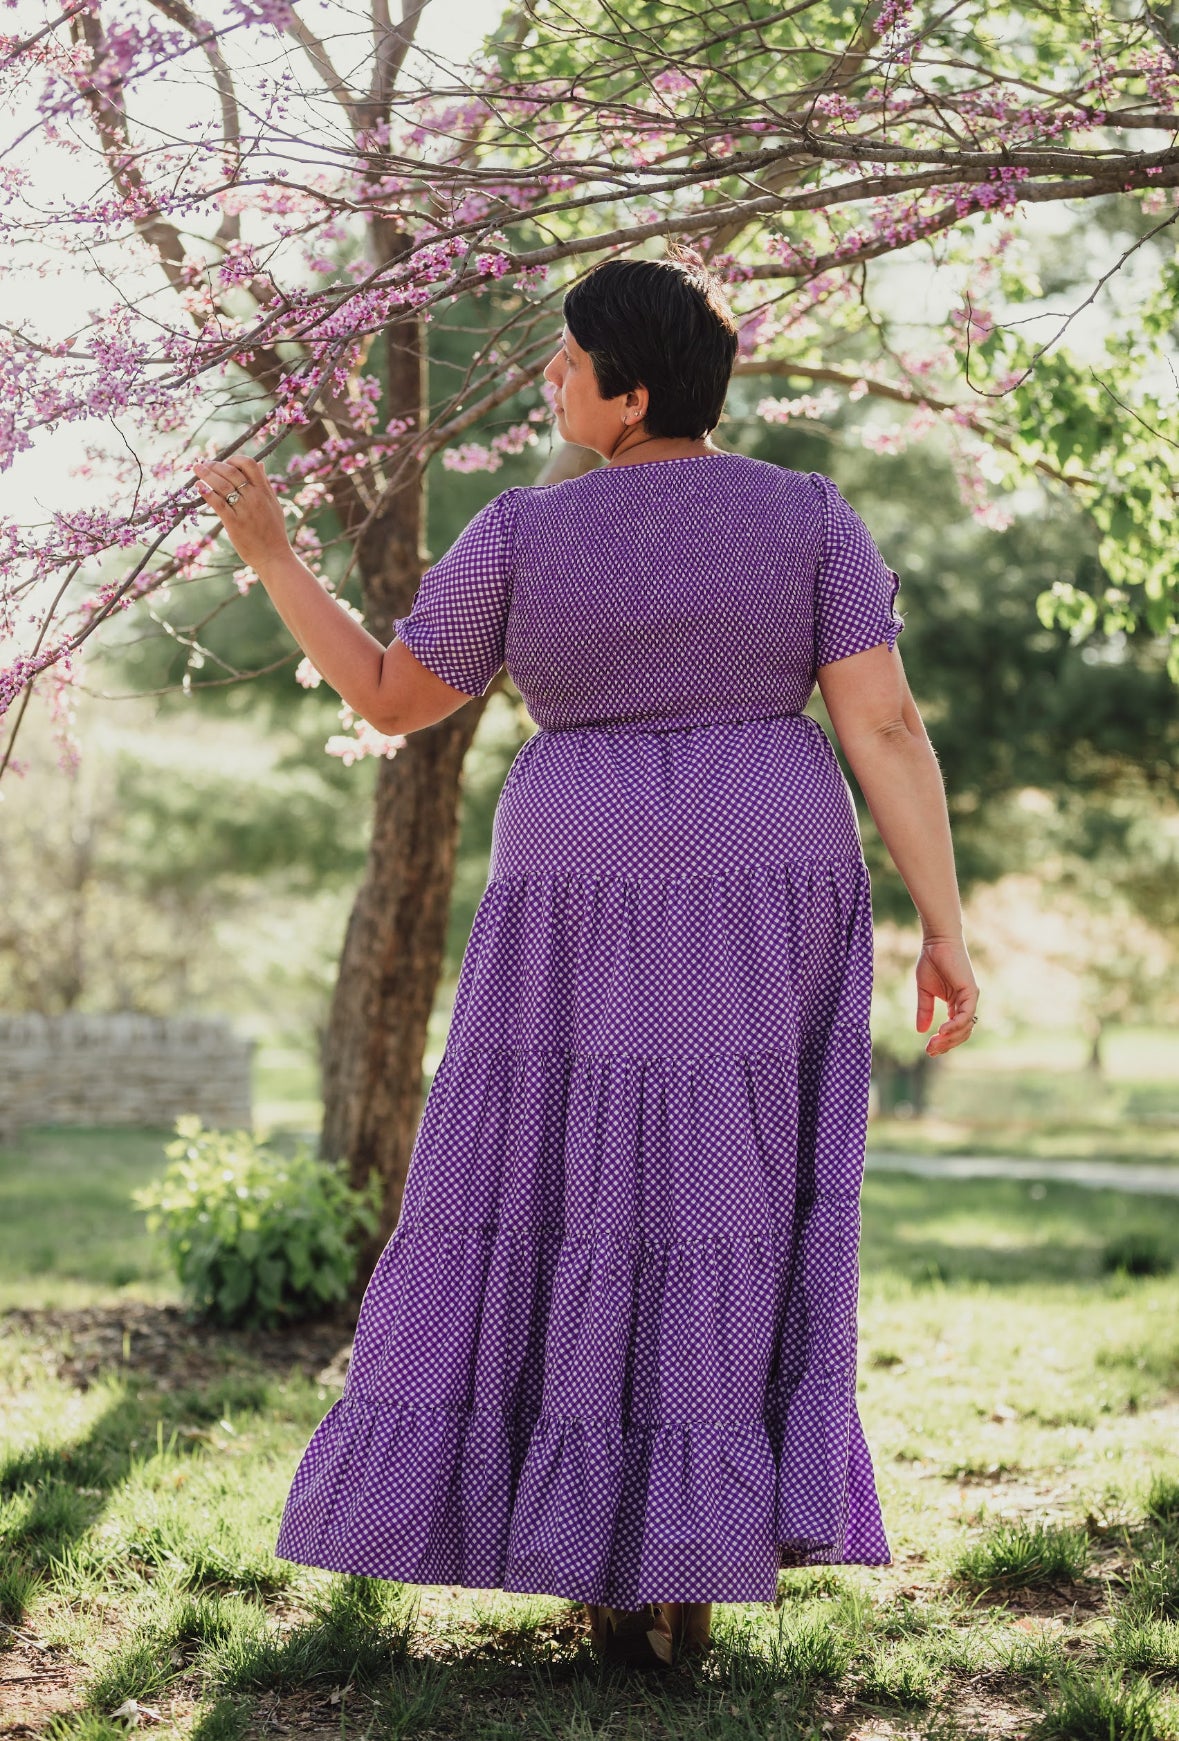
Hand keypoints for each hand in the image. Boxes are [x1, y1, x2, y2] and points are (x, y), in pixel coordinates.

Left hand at [191, 455, 290, 572]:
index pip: (249, 464)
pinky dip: (206, 492)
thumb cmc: (274, 532)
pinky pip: (218, 503)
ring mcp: (244, 510)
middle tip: (203, 464)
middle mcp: (255, 497)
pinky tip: (198, 487)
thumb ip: (265, 484)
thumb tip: (261, 464)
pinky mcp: (234, 523)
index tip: (224, 463)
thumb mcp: (274, 504)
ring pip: (222, 485)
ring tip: (196, 469)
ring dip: (206, 474)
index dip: (234, 459)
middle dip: (215, 465)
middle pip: (231, 472)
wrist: (274, 556)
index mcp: (264, 491)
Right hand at [915, 936, 978, 1055]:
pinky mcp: (970, 992)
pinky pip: (966, 1015)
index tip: (928, 1050)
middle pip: (961, 1033)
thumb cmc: (931, 961)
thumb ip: (925, 1010)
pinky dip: (955, 1025)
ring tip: (934, 1044)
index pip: (954, 1030)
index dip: (943, 1042)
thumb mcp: (924, 991)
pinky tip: (942, 1031)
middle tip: (930, 1051)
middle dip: (946, 1045)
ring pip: (965, 1028)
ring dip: (950, 1038)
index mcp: (956, 1004)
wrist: (936, 942)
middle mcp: (966, 1003)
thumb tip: (921, 1031)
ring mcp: (970, 998)